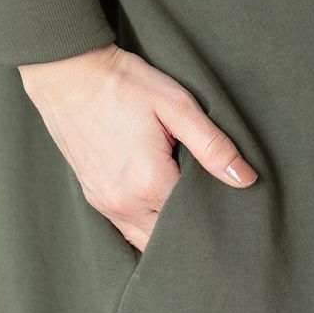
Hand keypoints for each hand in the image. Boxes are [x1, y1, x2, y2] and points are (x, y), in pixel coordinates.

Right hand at [17, 43, 257, 251]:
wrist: (67, 72)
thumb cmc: (124, 84)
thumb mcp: (177, 106)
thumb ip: (213, 147)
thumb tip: (246, 180)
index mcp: (150, 184)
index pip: (194, 221)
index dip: (215, 216)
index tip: (231, 209)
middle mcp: (124, 204)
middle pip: (169, 238)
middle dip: (192, 231)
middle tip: (215, 214)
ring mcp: (105, 204)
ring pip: (145, 240)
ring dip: (167, 233)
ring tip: (189, 213)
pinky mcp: (93, 197)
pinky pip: (126, 228)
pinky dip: (146, 225)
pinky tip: (161, 208)